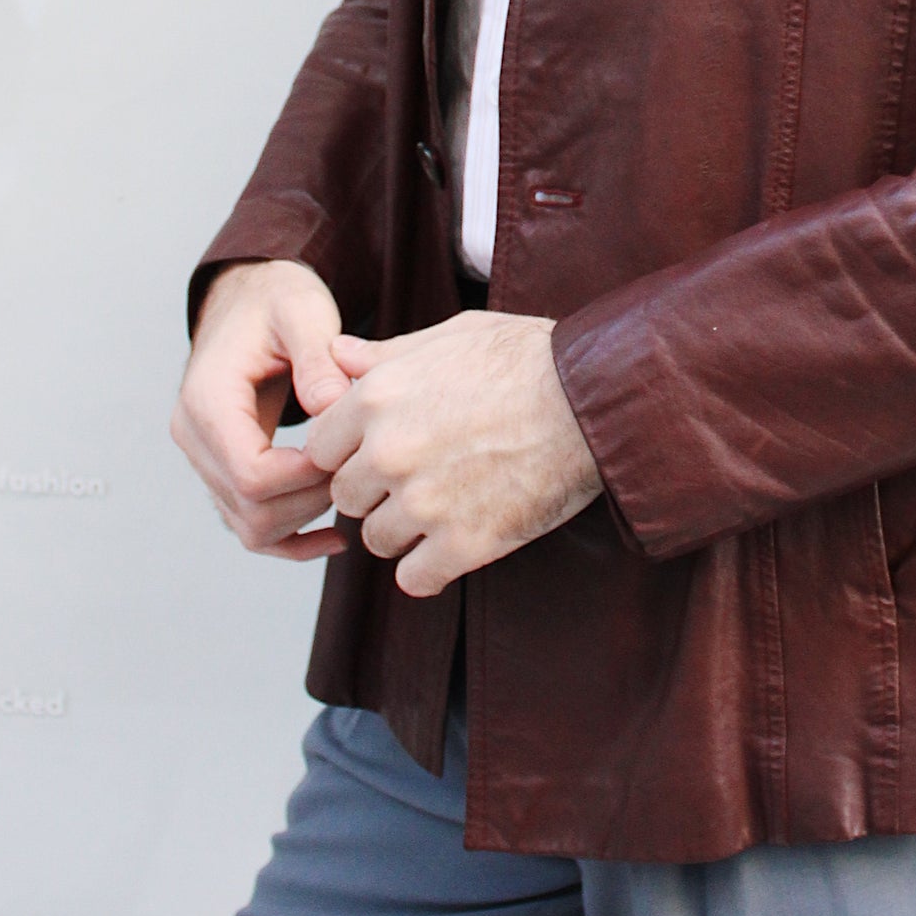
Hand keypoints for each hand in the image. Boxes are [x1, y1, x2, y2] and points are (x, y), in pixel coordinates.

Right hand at [172, 258, 352, 562]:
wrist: (251, 301)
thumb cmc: (277, 301)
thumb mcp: (303, 312)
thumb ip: (318, 357)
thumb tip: (331, 406)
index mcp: (207, 399)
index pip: (251, 473)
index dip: (307, 476)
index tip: (350, 451)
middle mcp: (195, 437)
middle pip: (250, 509)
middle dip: (313, 498)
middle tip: (360, 467)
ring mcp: (205, 460)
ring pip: (251, 527)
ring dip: (306, 519)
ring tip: (352, 486)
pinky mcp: (224, 473)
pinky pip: (251, 527)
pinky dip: (292, 540)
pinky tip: (333, 535)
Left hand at [303, 310, 602, 597]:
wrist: (596, 397)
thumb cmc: (527, 357)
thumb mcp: (451, 336)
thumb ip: (384, 353)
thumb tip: (335, 354)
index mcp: (376, 397)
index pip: (318, 450)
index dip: (349, 452)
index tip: (383, 450)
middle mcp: (389, 451)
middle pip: (346, 497)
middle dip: (376, 491)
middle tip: (422, 477)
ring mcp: (424, 501)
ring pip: (377, 540)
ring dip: (404, 531)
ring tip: (446, 506)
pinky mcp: (464, 542)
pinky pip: (415, 579)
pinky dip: (431, 569)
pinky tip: (456, 544)